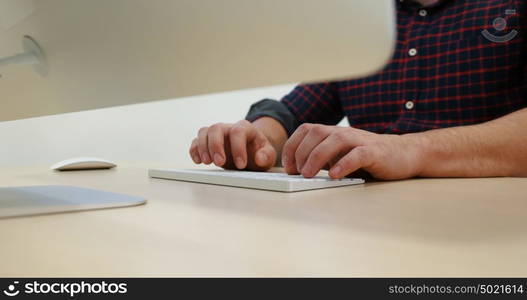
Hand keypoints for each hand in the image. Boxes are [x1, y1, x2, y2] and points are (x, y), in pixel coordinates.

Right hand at [189, 120, 276, 170]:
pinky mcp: (207, 141)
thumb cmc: (258, 153)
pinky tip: (198, 160)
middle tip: (219, 163)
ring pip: (204, 132)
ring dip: (203, 147)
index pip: (238, 132)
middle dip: (216, 146)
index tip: (241, 165)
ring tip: (207, 162)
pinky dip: (194, 150)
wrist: (250, 153)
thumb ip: (266, 156)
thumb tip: (259, 158)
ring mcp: (216, 134)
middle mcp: (228, 127)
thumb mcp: (267, 155)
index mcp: (245, 128)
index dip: (238, 148)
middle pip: (216, 128)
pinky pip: (196, 141)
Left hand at [281, 124, 423, 179]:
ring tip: (308, 174)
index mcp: (332, 133)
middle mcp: (344, 133)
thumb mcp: (340, 156)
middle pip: (316, 133)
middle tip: (296, 173)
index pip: (306, 130)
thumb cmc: (368, 158)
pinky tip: (335, 175)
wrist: (404, 154)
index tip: (287, 166)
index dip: (292, 146)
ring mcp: (359, 140)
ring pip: (334, 140)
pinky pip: (357, 154)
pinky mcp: (374, 152)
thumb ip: (322, 159)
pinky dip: (344, 164)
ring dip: (317, 157)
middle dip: (301, 153)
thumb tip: (297, 171)